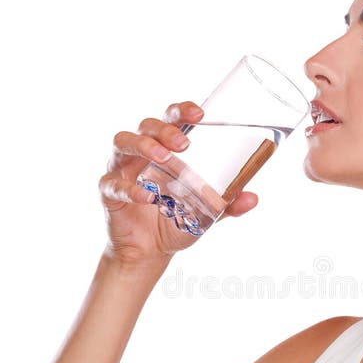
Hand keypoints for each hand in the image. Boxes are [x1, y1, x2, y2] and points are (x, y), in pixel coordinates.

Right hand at [99, 101, 258, 265]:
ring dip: (144, 146)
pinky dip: (129, 188)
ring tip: (164, 158)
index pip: (170, 118)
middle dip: (164, 129)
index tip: (199, 114)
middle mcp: (141, 153)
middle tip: (184, 143)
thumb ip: (228, 204)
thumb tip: (253, 198)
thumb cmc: (176, 220)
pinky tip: (146, 196)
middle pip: (146, 125)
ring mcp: (122, 169)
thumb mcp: (206, 212)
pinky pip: (113, 184)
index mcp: (165, 148)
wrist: (151, 251)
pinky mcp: (109, 192)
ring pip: (123, 142)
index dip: (181, 110)